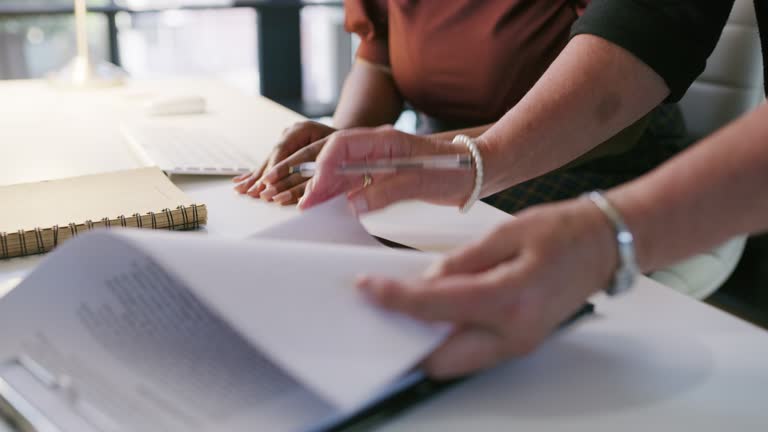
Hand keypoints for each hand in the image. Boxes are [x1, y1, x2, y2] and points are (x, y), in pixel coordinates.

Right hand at [233, 121, 335, 204]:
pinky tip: (240, 182)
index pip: (283, 150)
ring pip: (267, 162)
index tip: (268, 182)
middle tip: (253, 191)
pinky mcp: (283, 152)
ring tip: (241, 190)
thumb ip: (321, 164)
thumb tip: (311, 183)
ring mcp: (284, 141)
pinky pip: (267, 165)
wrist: (344, 137)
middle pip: (272, 157)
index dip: (274, 168)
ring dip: (254, 178)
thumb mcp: (335, 152)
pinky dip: (255, 175)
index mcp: (302, 129)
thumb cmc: (343, 145)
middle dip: (262, 177)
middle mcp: (290, 134)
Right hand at [299, 126, 474, 212]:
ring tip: (313, 206)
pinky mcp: (386, 176)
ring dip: (328, 188)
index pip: (343, 145)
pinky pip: (358, 183)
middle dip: (320, 180)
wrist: (477, 172)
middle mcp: (379, 149)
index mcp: (386, 141)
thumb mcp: (422, 181)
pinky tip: (333, 205)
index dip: (326, 165)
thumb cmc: (456, 170)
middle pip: (339, 159)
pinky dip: (343, 194)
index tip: (318, 187)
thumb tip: (356, 205)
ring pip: (345, 172)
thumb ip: (388, 192)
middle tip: (307, 203)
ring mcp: (381, 162)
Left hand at [356, 198, 617, 377]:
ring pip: (454, 362)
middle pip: (440, 358)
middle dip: (405, 338)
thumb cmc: (564, 231)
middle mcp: (514, 333)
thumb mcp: (505, 233)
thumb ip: (460, 260)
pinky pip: (472, 352)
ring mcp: (518, 344)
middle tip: (380, 310)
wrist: (605, 245)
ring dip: (425, 342)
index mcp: (510, 298)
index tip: (368, 288)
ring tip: (403, 310)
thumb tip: (426, 280)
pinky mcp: (519, 343)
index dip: (394, 298)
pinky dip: (447, 339)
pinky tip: (435, 314)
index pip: (434, 306)